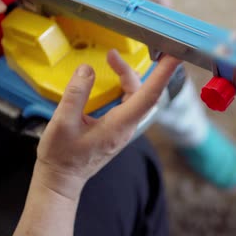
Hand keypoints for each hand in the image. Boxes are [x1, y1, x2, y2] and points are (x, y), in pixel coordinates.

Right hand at [35, 50, 180, 199]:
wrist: (62, 180)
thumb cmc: (61, 156)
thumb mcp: (62, 123)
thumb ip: (76, 95)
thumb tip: (87, 69)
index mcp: (119, 125)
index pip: (149, 95)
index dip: (163, 74)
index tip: (175, 56)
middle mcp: (127, 127)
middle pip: (141, 92)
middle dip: (130, 69)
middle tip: (111, 55)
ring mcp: (124, 128)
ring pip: (136, 96)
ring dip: (126, 76)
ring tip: (111, 61)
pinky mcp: (118, 128)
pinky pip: (129, 102)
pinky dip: (124, 86)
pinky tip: (114, 79)